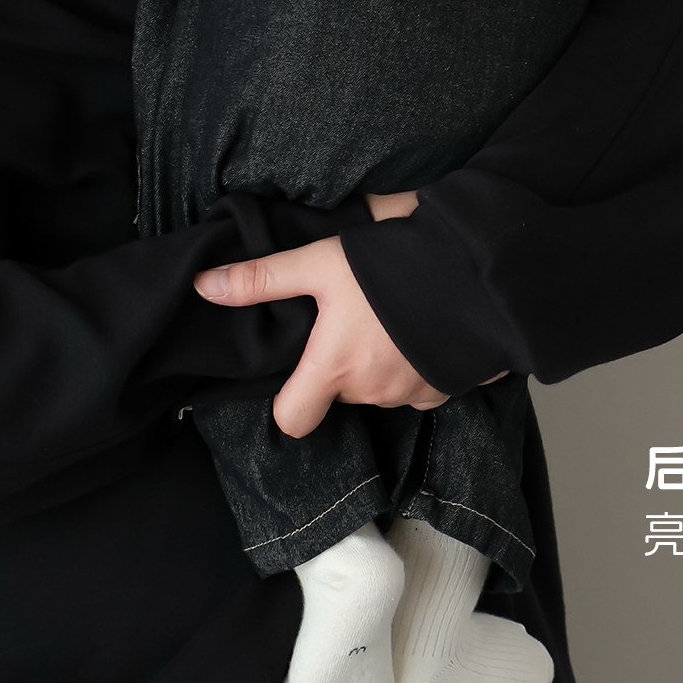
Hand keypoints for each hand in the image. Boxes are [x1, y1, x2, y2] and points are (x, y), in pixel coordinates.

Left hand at [193, 233, 447, 436]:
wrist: (480, 272)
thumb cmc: (394, 266)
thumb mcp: (323, 262)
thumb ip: (263, 278)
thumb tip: (202, 287)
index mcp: (334, 368)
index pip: (291, 420)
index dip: (290, 401)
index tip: (299, 372)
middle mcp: (371, 392)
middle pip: (340, 394)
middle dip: (343, 365)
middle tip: (355, 318)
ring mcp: (413, 394)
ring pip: (380, 389)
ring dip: (381, 363)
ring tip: (394, 316)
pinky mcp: (448, 387)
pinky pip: (420, 386)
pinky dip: (418, 364)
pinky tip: (426, 328)